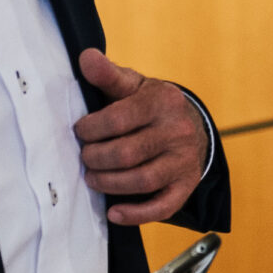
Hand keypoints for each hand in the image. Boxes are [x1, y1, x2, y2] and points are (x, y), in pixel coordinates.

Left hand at [75, 50, 208, 225]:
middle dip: (96, 158)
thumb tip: (85, 57)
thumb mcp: (134, 85)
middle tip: (85, 157)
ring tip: (93, 178)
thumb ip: (108, 75)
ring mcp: (184, 161)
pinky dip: (136, 214)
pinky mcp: (186, 185)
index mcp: (163, 102)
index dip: (91, 129)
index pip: (118, 119)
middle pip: (126, 154)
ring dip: (108, 183)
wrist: (192, 125)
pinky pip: (162, 206)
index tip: (80, 132)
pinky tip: (114, 212)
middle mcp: (178, 131)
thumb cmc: (152, 105)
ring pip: (141, 181)